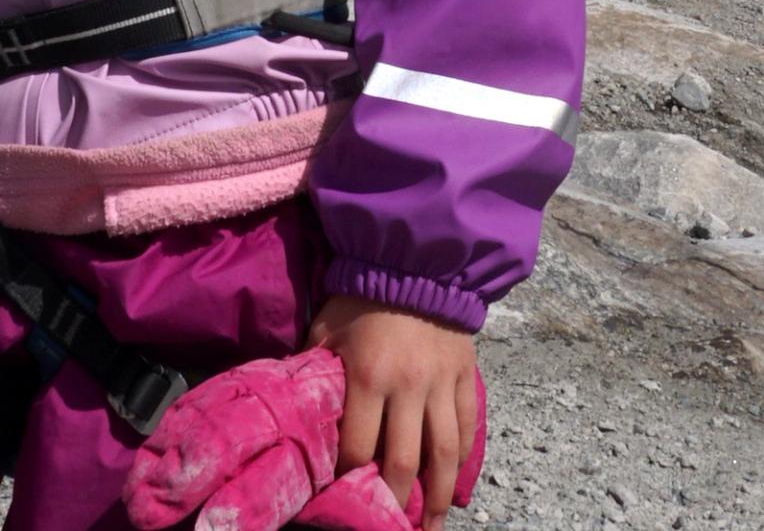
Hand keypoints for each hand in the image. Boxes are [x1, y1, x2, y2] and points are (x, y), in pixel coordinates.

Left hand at [306, 294, 480, 525]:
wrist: (415, 259)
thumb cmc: (362, 297)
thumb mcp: (327, 328)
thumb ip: (315, 370)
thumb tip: (296, 410)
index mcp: (368, 375)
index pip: (357, 445)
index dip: (348, 476)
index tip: (341, 496)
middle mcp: (408, 386)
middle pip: (404, 461)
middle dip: (395, 500)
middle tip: (391, 525)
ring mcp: (442, 383)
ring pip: (444, 454)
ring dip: (438, 496)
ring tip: (432, 527)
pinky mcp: (466, 376)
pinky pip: (467, 426)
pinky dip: (463, 460)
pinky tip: (454, 484)